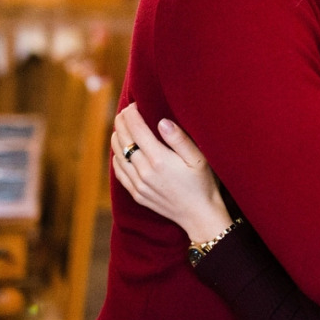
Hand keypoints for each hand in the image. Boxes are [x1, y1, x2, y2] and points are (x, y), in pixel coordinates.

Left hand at [111, 104, 232, 243]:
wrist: (199, 215)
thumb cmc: (203, 184)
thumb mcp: (198, 158)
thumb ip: (179, 139)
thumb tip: (161, 121)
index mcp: (159, 159)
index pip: (136, 128)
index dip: (131, 113)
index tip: (134, 104)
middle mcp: (144, 172)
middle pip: (123, 139)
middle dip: (122, 121)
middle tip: (126, 111)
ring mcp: (138, 185)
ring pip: (117, 154)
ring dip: (117, 137)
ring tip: (122, 127)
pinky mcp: (137, 194)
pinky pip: (119, 172)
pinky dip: (116, 157)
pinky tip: (121, 150)